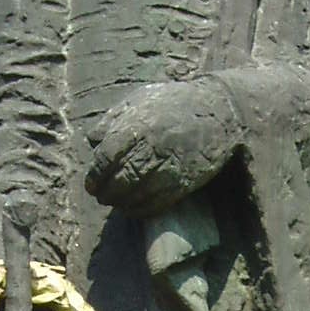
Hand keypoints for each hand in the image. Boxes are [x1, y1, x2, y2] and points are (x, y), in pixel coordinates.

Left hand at [87, 84, 233, 210]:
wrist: (219, 111)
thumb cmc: (173, 103)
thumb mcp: (139, 100)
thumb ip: (112, 119)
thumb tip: (92, 142)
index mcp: (135, 127)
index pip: (105, 158)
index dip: (95, 175)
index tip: (91, 184)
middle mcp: (150, 148)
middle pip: (118, 180)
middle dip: (106, 193)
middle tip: (101, 196)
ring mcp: (168, 167)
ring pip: (136, 195)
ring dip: (122, 204)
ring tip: (116, 203)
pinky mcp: (184, 181)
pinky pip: (157, 203)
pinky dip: (141, 210)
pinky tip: (134, 209)